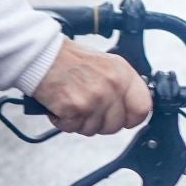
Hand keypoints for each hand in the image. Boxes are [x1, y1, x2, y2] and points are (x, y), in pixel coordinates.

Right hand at [31, 41, 152, 136]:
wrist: (42, 55)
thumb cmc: (69, 59)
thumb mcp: (105, 64)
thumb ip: (120, 85)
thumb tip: (132, 107)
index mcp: (122, 72)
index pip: (143, 107)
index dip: (132, 118)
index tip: (123, 118)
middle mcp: (112, 85)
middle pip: (116, 125)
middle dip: (100, 122)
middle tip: (87, 108)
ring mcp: (94, 98)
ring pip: (93, 130)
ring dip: (80, 121)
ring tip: (72, 101)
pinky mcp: (75, 108)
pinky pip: (73, 128)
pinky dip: (64, 121)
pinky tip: (61, 105)